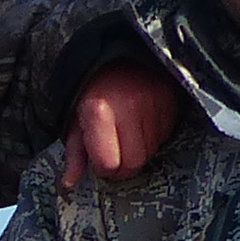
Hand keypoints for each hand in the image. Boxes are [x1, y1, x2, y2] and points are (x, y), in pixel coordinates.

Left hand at [59, 60, 181, 189]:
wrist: (119, 58)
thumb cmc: (94, 93)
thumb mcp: (76, 121)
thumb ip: (75, 154)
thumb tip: (69, 182)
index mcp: (98, 111)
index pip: (109, 164)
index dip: (105, 169)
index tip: (102, 163)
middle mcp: (128, 106)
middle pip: (134, 162)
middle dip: (124, 167)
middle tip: (117, 158)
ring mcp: (153, 102)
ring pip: (152, 151)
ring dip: (140, 150)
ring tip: (128, 134)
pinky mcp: (170, 100)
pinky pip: (165, 136)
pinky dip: (154, 137)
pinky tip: (143, 124)